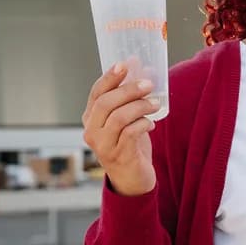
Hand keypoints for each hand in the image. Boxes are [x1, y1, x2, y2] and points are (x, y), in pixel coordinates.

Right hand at [82, 61, 158, 196]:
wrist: (132, 180)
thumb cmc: (129, 145)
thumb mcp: (126, 119)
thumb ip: (129, 98)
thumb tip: (142, 67)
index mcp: (90, 119)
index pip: (96, 93)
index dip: (109, 78)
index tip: (124, 65)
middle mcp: (92, 132)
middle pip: (106, 103)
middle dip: (128, 90)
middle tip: (148, 84)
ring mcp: (103, 145)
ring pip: (118, 117)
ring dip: (140, 106)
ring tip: (155, 104)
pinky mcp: (119, 156)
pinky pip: (130, 133)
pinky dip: (143, 124)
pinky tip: (151, 124)